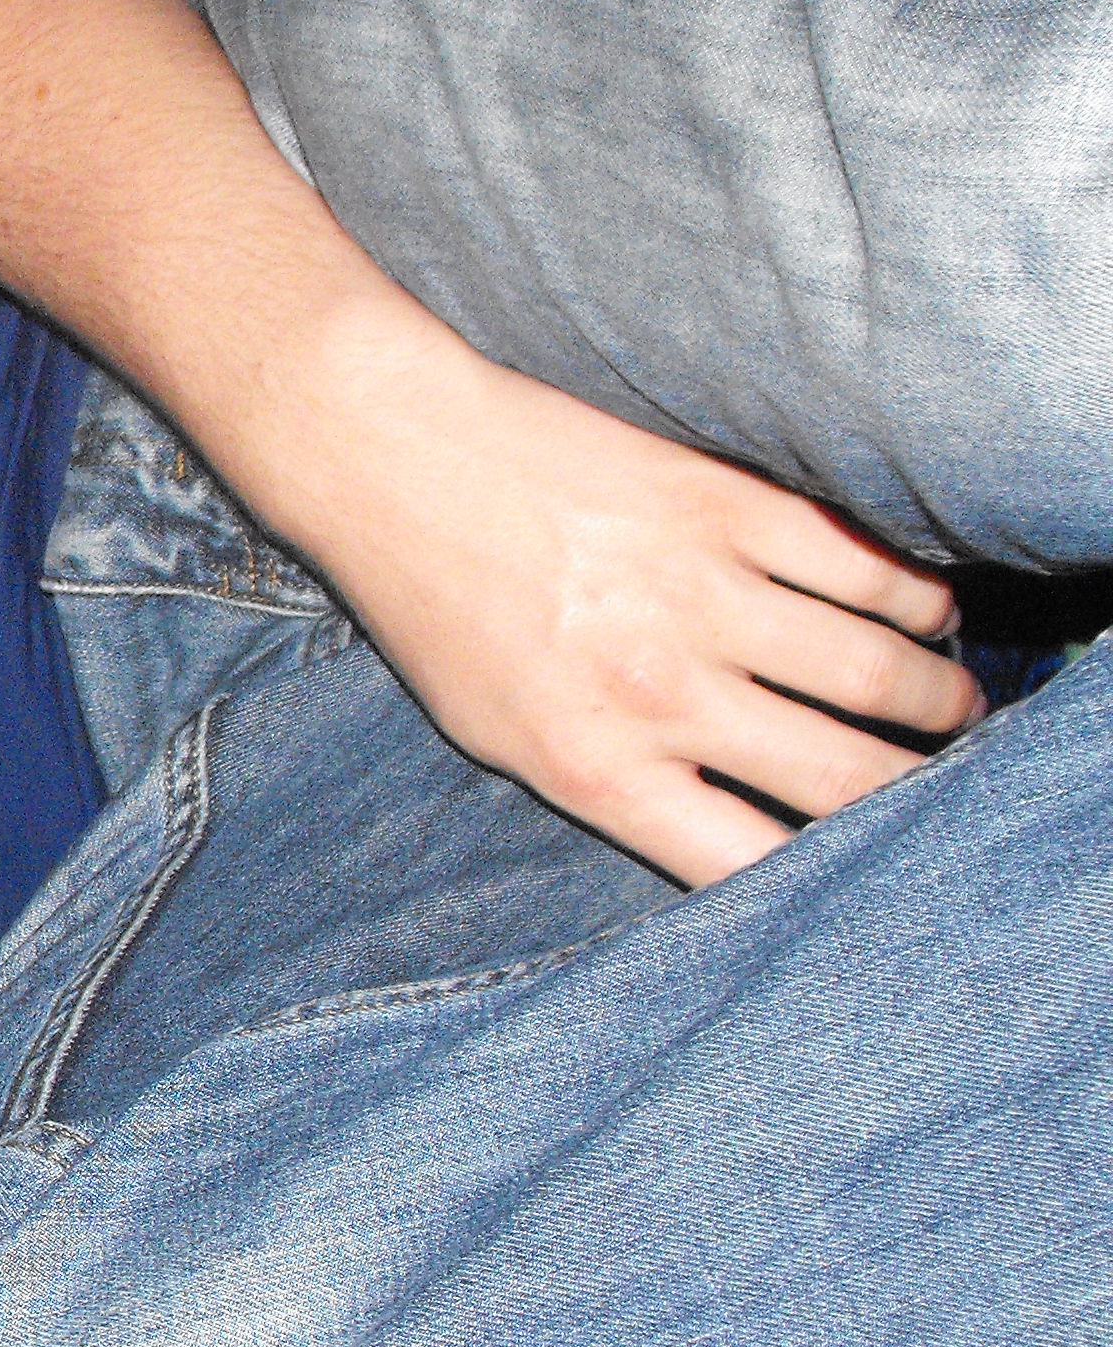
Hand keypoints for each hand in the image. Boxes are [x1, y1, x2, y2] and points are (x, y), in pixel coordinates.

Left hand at [250, 310, 981, 887]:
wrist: (394, 462)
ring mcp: (697, 594)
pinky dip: (914, 598)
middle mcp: (656, 691)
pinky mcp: (722, 505)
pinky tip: (923, 614)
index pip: (755, 864)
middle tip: (942, 784)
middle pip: (845, 776)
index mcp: (594, 766)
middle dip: (917, 792)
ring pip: (876, 672)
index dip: (833, 884)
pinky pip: (862, 566)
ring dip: (937, 697)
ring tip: (950, 706)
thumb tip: (732, 837)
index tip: (872, 877)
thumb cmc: (438, 613)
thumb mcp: (498, 737)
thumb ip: (615, 790)